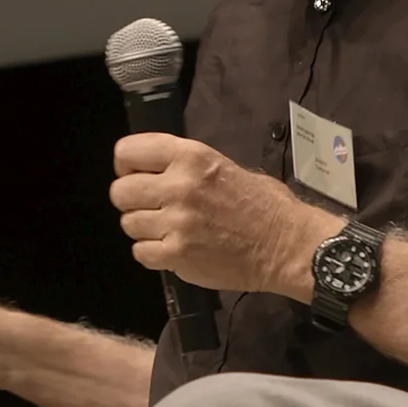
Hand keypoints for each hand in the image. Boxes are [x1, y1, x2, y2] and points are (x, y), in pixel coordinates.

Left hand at [110, 134, 334, 298]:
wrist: (287, 245)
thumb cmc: (264, 205)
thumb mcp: (225, 166)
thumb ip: (187, 167)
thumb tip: (156, 173)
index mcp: (190, 157)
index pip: (128, 151)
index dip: (125, 165)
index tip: (134, 174)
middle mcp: (179, 186)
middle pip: (120, 191)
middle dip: (130, 200)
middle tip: (149, 207)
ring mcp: (176, 222)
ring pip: (128, 224)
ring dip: (143, 228)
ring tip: (166, 230)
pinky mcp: (178, 254)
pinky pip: (140, 252)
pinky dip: (151, 253)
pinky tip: (171, 249)